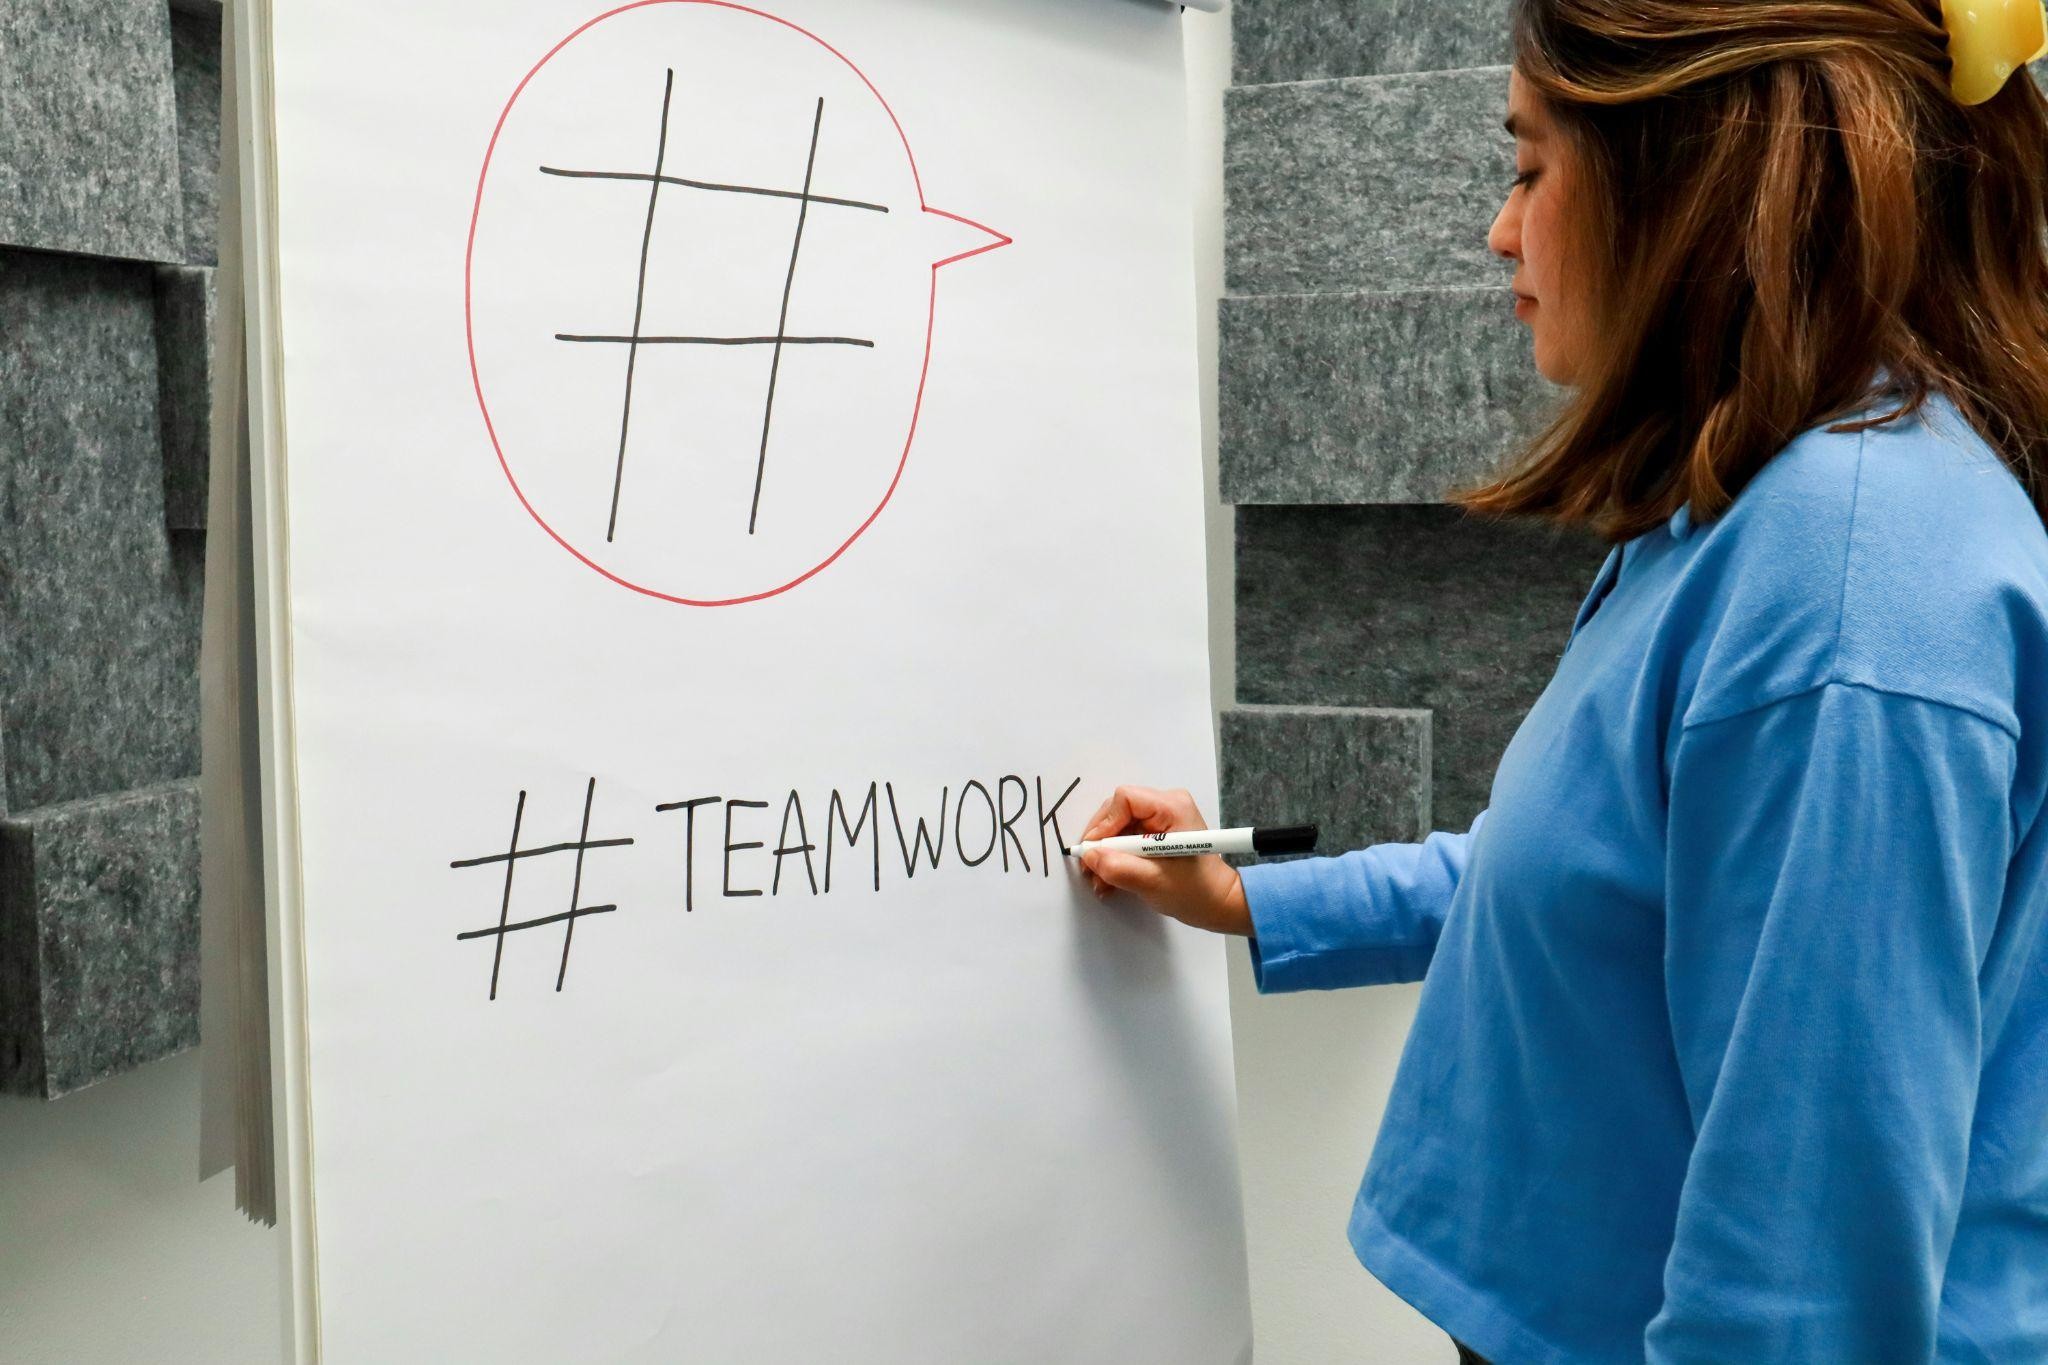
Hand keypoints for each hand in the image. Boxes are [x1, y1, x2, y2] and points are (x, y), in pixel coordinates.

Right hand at [1074, 785, 1251, 936]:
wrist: (1218, 904)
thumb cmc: (1196, 892)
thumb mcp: (1153, 882)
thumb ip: (1119, 868)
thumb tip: (1089, 857)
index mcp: (1173, 807)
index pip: (1125, 800)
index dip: (1105, 824)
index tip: (1094, 852)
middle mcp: (1167, 805)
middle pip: (1118, 812)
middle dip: (1102, 843)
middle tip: (1090, 869)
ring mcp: (1161, 819)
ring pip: (1119, 827)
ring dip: (1106, 855)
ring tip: (1100, 882)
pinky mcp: (1156, 833)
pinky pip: (1126, 838)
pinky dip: (1116, 858)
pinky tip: (1110, 880)